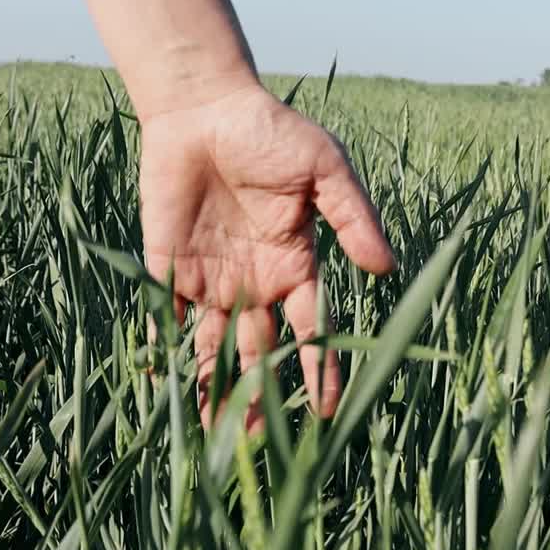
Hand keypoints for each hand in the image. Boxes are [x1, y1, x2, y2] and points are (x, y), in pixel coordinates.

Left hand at [138, 82, 395, 428]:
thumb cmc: (270, 131)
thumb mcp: (324, 170)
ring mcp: (209, 280)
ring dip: (215, 390)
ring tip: (216, 436)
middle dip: (261, 397)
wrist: (202, 106)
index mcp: (294, 265)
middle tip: (260, 443)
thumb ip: (352, 217)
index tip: (327, 410)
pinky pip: (164, 319)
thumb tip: (385, 270)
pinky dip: (165, 353)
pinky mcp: (165, 269)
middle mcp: (254, 283)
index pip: (312, 329)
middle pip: (261, 353)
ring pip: (214, 348)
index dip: (319, 368)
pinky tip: (168, 388)